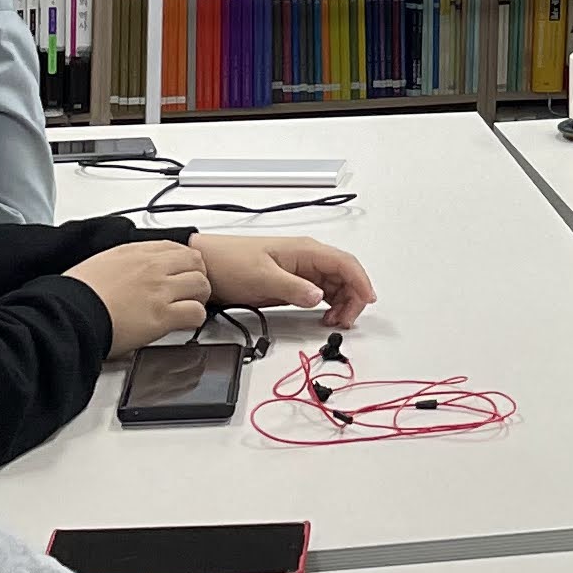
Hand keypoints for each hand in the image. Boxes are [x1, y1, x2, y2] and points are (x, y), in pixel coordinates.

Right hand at [70, 237, 210, 356]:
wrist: (67, 313)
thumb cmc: (75, 294)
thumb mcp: (98, 263)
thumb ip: (121, 263)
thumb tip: (126, 271)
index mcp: (134, 252)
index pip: (174, 247)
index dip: (183, 261)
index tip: (182, 270)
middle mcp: (151, 267)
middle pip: (195, 261)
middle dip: (197, 275)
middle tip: (191, 289)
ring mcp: (159, 290)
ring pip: (201, 285)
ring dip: (199, 296)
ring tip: (190, 306)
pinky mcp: (162, 316)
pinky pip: (195, 313)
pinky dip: (195, 319)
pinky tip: (185, 323)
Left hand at [189, 230, 373, 326]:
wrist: (205, 265)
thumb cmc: (230, 262)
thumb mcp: (262, 277)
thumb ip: (293, 288)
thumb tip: (319, 297)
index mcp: (304, 250)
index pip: (344, 263)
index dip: (361, 282)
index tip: (367, 301)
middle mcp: (306, 258)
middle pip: (345, 275)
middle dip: (353, 298)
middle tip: (345, 321)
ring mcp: (300, 271)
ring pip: (336, 286)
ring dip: (342, 304)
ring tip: (334, 322)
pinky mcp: (292, 283)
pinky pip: (321, 293)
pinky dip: (329, 306)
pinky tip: (324, 318)